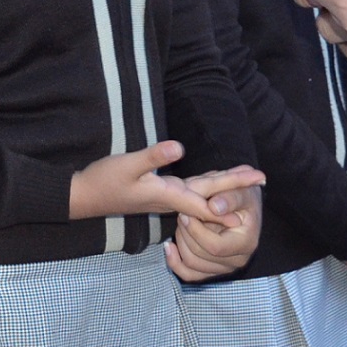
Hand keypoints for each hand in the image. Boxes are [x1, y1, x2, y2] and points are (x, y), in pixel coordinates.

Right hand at [70, 142, 260, 223]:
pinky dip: (207, 187)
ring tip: (246, 180)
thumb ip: (153, 156)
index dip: (230, 197)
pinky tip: (214, 184)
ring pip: (202, 193)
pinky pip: (191, 192)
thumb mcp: (127, 165)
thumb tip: (179, 147)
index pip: (206, 199)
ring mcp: (166, 196)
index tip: (252, 195)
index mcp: (169, 194)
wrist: (85, 197)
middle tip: (261, 179)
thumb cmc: (105, 180)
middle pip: (210, 194)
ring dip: (225, 187)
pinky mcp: (160, 192)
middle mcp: (172, 198)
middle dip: (236, 187)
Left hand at [165, 170, 263, 282]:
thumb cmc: (243, 196)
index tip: (186, 212)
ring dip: (180, 241)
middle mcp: (238, 260)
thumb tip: (214, 208)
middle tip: (182, 213)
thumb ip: (230, 197)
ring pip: (191, 264)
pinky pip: (189, 274)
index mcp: (247, 243)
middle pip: (199, 256)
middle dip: (185, 233)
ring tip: (182, 221)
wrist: (244, 206)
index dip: (195, 231)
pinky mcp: (213, 270)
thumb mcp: (241, 191)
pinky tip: (169, 245)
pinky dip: (175, 262)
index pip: (215, 246)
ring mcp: (225, 267)